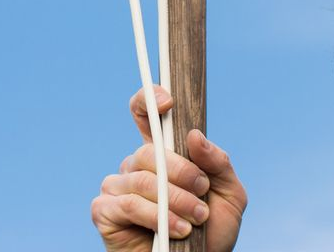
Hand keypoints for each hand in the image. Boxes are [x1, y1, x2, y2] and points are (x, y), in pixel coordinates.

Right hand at [90, 86, 247, 251]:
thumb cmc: (211, 234)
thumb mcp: (229, 195)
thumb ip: (218, 163)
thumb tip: (193, 135)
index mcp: (161, 156)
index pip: (144, 115)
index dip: (148, 99)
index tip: (167, 102)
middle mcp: (134, 167)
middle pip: (150, 152)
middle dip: (182, 172)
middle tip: (202, 194)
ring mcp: (116, 189)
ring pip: (142, 179)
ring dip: (175, 200)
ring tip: (195, 220)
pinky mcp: (104, 212)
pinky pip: (128, 203)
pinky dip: (155, 216)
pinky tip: (174, 231)